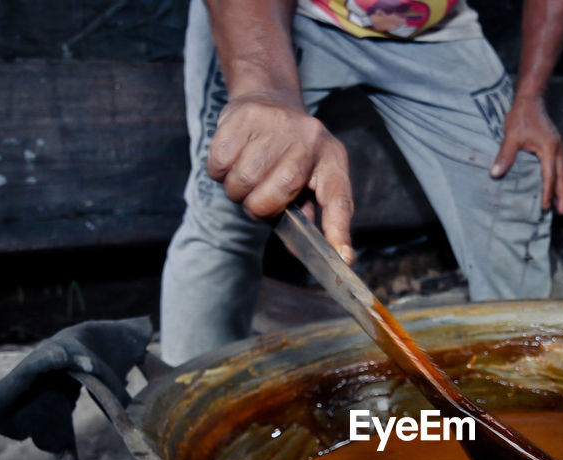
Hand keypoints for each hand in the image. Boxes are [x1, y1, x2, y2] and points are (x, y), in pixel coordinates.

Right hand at [206, 89, 355, 263]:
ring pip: (243, 181)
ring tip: (247, 175)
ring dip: (237, 190)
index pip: (339, 200)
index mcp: (332, 160)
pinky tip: (233, 159)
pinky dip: (220, 172)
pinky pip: (220, 165)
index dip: (339, 231)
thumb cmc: (292, 150)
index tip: (343, 259)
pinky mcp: (244, 117)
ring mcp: (277, 125)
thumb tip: (297, 248)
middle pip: (276, 194)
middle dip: (259, 207)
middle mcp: (309, 140)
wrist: (269, 98)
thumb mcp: (311, 175)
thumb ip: (307, 211)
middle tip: (258, 199)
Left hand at [489, 95, 562, 213]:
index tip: (545, 206)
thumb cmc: (521, 116)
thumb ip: (505, 155)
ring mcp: (558, 147)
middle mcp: (557, 149)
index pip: (549, 175)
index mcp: (549, 148)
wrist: (531, 99)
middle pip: (562, 176)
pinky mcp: (555, 145)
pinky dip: (560, 178)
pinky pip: (561, 166)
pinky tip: (557, 185)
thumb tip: (495, 174)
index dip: (548, 192)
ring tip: (562, 204)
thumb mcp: (511, 135)